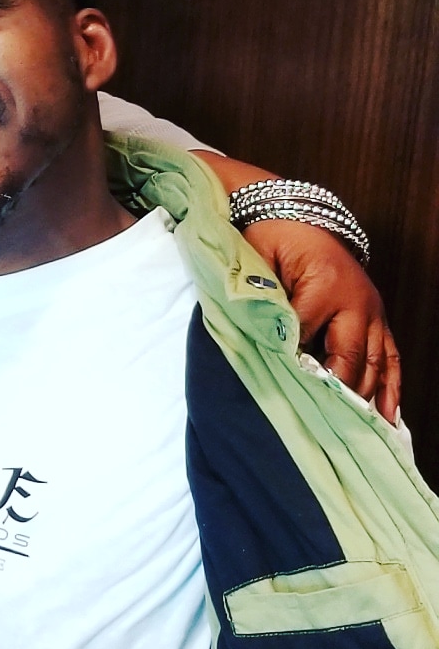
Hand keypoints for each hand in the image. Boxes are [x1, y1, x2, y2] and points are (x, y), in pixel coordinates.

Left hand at [240, 218, 400, 423]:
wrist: (298, 217)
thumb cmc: (272, 239)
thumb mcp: (257, 260)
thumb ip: (261, 294)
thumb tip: (264, 334)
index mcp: (325, 285)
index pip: (306, 335)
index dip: (293, 363)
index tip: (282, 389)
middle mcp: (358, 302)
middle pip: (348, 357)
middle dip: (335, 390)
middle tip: (323, 423)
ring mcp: (373, 312)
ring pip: (373, 363)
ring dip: (365, 396)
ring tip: (359, 432)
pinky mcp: (377, 319)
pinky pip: (390, 357)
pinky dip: (391, 387)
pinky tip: (389, 416)